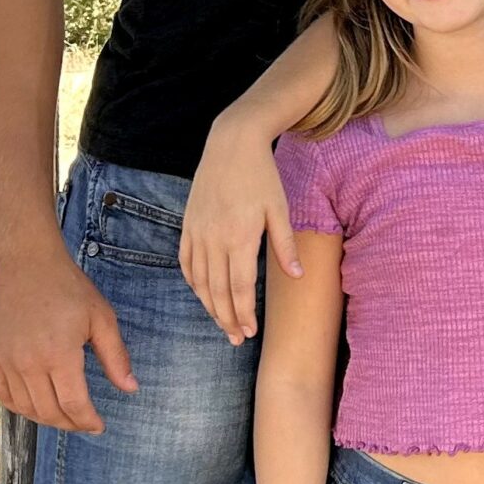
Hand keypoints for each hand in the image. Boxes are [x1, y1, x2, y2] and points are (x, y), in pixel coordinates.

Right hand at [0, 225, 136, 432]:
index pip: (74, 404)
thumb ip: (115, 356)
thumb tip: (131, 388)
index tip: (99, 426)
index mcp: (59, 354)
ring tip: (64, 416)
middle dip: (70, 424)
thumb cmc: (67, 287)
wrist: (25, 263)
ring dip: (46, 418)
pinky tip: (35, 405)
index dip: (88, 421)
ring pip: (25, 408)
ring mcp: (7, 361)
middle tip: (85, 423)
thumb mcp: (101, 317)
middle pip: (49, 412)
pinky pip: (3, 395)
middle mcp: (29, 363)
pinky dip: (20, 407)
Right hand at [181, 114, 302, 343]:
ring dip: (209, 306)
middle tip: (236, 339)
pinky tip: (203, 295)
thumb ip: (286, 245)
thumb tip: (297, 276)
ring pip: (199, 281)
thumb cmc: (262, 176)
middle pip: (217, 291)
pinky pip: (186, 262)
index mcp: (240, 236)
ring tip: (222, 324)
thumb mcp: (280, 209)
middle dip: (226, 319)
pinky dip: (194, 283)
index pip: (238, 287)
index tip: (250, 332)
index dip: (243, 313)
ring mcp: (198, 232)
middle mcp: (214, 238)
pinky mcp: (188, 225)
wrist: (231, 144)